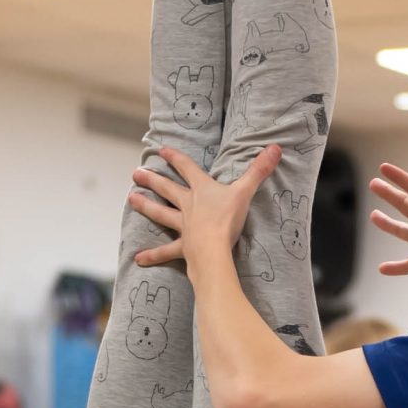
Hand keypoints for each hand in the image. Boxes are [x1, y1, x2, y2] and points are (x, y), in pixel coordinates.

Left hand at [131, 144, 280, 269]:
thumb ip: (259, 170)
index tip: (161, 149)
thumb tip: (276, 148)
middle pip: (167, 189)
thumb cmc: (228, 220)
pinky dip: (152, 256)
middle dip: (152, 179)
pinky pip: (166, 251)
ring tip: (131, 199)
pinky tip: (138, 259)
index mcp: (202, 190)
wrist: (214, 250)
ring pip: (160, 213)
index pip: (186, 168)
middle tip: (136, 173)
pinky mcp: (184, 247)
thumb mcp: (245, 192)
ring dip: (145, 206)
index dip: (175, 157)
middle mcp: (188, 206)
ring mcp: (183, 226)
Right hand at [369, 167, 407, 299]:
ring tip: (374, 215)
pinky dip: (395, 268)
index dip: (399, 178)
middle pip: (405, 205)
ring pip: (402, 232)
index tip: (383, 168)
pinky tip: (382, 269)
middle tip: (373, 183)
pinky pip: (406, 265)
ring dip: (388, 224)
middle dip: (389, 194)